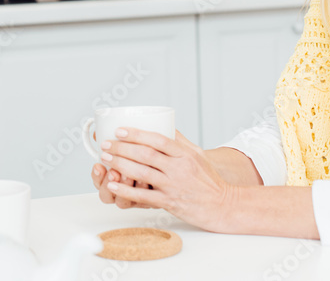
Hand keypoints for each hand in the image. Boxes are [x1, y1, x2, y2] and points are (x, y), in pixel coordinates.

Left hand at [101, 128, 235, 231]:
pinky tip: (113, 186)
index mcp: (185, 154)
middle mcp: (179, 168)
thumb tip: (164, 123)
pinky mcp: (170, 203)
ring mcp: (173, 186)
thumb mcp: (198, 154)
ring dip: (120, 165)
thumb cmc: (209, 180)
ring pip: (142, 173)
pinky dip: (126, 191)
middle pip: (146, 155)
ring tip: (106, 159)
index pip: (158, 139)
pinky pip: (144, 196)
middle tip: (106, 144)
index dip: (137, 134)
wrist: (224, 206)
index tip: (120, 130)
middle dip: (122, 148)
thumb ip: (180, 140)